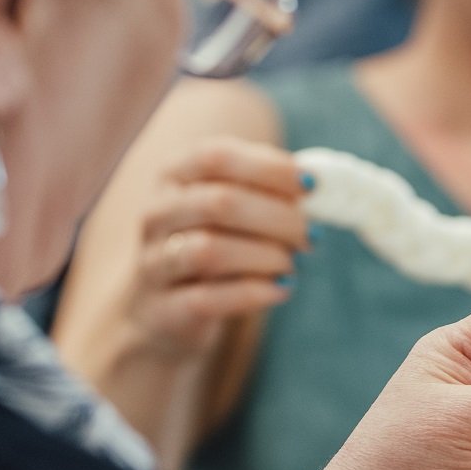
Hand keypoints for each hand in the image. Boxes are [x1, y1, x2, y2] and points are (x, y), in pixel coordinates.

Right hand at [131, 137, 308, 358]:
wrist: (163, 312)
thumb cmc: (213, 247)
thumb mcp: (231, 212)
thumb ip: (267, 193)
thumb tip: (317, 188)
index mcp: (175, 176)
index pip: (216, 157)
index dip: (268, 168)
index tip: (311, 186)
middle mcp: (157, 214)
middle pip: (218, 203)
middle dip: (277, 217)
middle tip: (313, 235)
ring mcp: (154, 263)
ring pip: (210, 250)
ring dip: (265, 256)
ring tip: (292, 265)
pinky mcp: (163, 309)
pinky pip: (207, 299)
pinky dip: (253, 293)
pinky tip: (281, 290)